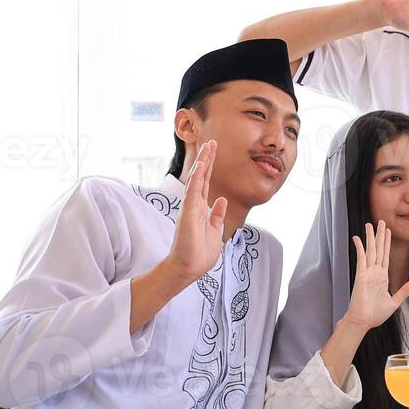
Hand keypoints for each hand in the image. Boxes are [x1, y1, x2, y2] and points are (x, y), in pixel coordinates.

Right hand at [166, 140, 227, 281]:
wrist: (189, 267)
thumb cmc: (200, 252)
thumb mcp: (215, 231)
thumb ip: (217, 215)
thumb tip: (221, 200)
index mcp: (201, 208)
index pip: (206, 183)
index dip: (210, 167)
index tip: (214, 152)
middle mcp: (194, 205)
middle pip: (202, 177)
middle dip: (207, 159)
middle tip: (212, 142)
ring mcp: (190, 207)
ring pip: (197, 179)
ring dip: (203, 162)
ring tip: (208, 146)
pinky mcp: (188, 213)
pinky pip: (193, 191)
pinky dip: (197, 177)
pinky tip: (201, 165)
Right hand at [343, 221, 408, 328]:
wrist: (364, 322)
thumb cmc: (376, 315)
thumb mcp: (394, 302)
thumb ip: (404, 290)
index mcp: (382, 277)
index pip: (385, 255)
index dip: (386, 242)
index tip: (387, 231)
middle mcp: (374, 272)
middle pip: (378, 249)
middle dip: (380, 235)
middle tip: (381, 221)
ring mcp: (367, 273)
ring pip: (370, 251)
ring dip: (370, 237)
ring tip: (370, 225)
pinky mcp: (360, 276)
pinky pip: (360, 259)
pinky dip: (360, 248)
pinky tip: (357, 239)